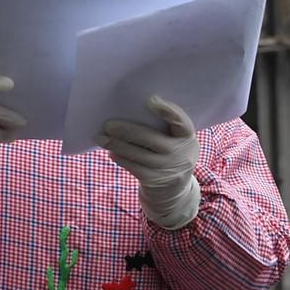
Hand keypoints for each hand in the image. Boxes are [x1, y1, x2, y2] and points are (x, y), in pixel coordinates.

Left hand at [96, 96, 199, 229]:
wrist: (175, 190)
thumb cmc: (171, 154)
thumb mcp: (177, 141)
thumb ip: (165, 128)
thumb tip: (131, 112)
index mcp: (187, 136)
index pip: (180, 120)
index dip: (166, 110)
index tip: (150, 100)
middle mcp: (180, 153)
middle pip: (149, 138)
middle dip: (125, 130)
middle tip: (107, 124)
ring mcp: (167, 168)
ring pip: (136, 153)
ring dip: (115, 144)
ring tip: (101, 137)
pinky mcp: (154, 180)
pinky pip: (133, 166)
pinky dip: (120, 158)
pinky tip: (111, 152)